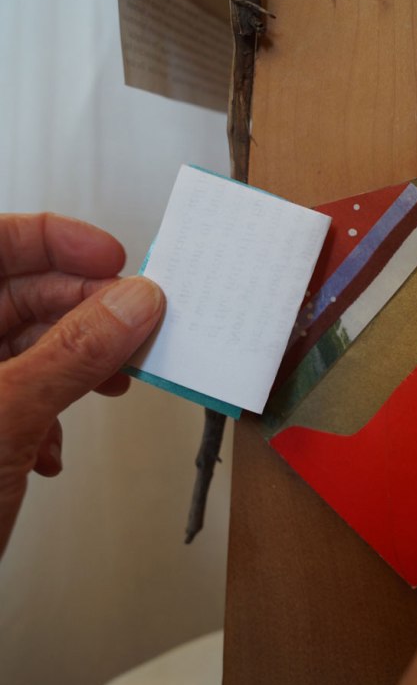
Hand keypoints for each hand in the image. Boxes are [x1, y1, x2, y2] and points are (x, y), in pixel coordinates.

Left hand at [0, 213, 163, 556]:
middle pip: (19, 295)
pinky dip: (55, 411)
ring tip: (115, 380)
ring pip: (30, 348)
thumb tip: (131, 303)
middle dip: (84, 309)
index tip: (113, 257)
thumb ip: (73, 354)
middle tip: (137, 322)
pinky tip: (57, 444)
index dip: (54, 240)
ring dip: (80, 364)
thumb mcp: (6, 418)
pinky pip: (26, 394)